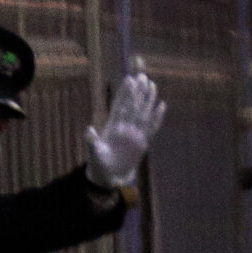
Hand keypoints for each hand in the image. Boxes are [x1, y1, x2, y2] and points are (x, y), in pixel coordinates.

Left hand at [86, 70, 164, 189]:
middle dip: (138, 91)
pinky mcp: (142, 143)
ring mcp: (134, 134)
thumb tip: (89, 129)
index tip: (129, 80)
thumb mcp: (94, 154)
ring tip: (152, 84)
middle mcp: (124, 128)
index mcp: (112, 128)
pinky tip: (162, 106)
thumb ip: (92, 142)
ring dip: (147, 99)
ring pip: (143, 113)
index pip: (120, 106)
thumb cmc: (98, 165)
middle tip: (143, 75)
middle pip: (133, 106)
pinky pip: (152, 128)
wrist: (107, 177)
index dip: (124, 94)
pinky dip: (157, 117)